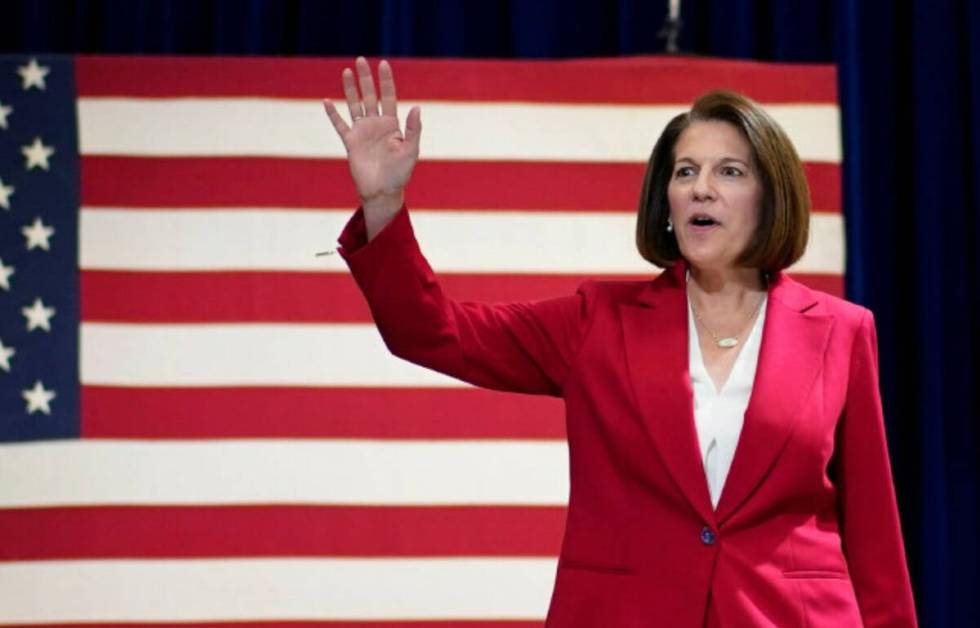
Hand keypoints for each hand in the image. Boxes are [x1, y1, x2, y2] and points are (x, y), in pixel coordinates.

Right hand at [323, 57, 420, 233]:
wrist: (383, 192)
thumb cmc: (400, 173)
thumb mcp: (411, 150)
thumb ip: (413, 129)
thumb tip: (417, 107)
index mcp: (392, 125)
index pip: (389, 97)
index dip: (386, 81)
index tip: (383, 64)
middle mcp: (376, 125)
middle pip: (370, 96)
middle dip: (366, 78)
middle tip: (361, 60)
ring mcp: (362, 132)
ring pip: (355, 105)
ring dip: (350, 89)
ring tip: (346, 71)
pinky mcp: (350, 143)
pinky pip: (340, 125)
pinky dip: (333, 114)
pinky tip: (326, 101)